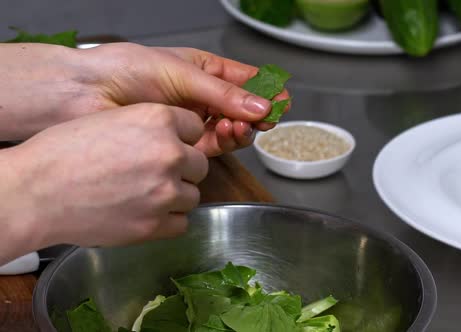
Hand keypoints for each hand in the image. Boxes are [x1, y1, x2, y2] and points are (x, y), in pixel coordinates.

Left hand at [0, 43, 289, 155]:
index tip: (282, 100)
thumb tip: (262, 105)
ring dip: (241, 129)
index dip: (264, 90)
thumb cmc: (125, 70)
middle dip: (256, 114)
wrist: (85, 95)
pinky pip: (212, 145)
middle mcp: (199, 97)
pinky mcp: (181, 144)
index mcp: (201, 70)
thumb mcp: (181, 73)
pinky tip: (228, 134)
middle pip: (241, 109)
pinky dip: (224, 142)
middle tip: (266, 119)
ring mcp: (191, 121)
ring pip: (229, 129)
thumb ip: (223, 94)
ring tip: (240, 126)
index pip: (242, 81)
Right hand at [0, 103, 206, 263]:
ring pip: (192, 195)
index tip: (166, 145)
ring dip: (174, 196)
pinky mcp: (155, 225)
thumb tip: (177, 139)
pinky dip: (167, 221)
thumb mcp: (112, 119)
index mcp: (158, 119)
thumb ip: (151, 127)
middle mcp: (169, 153)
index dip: (180, 139)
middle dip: (181, 170)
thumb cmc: (65, 152)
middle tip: (152, 174)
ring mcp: (165, 191)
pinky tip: (143, 213)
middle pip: (199, 164)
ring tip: (143, 195)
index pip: (194, 128)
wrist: (36, 192)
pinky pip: (182, 223)